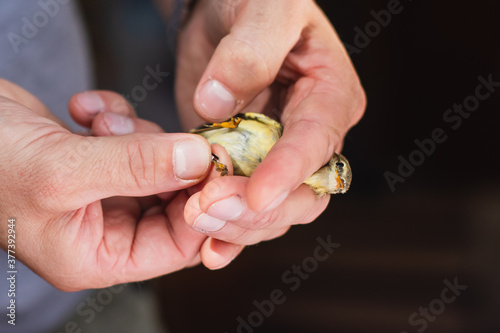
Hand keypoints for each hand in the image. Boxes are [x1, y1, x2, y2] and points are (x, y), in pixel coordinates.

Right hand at [69, 90, 244, 269]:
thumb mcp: (62, 172)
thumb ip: (137, 166)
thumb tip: (200, 160)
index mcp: (96, 257)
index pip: (178, 245)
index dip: (203, 205)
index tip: (217, 161)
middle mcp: (103, 229)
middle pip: (172, 202)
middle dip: (175, 164)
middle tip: (186, 135)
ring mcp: (99, 191)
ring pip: (154, 164)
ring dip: (138, 133)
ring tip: (101, 122)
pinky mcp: (92, 157)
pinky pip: (128, 138)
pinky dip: (115, 116)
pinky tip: (87, 108)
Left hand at [176, 0, 365, 212]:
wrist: (224, 14)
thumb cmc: (255, 1)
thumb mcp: (263, 7)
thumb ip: (249, 51)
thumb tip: (218, 104)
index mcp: (331, 94)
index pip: (317, 140)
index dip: (289, 171)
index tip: (256, 194)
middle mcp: (313, 135)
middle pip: (303, 192)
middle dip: (257, 208)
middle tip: (208, 208)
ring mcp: (281, 157)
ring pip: (275, 211)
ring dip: (238, 224)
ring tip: (195, 219)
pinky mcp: (250, 168)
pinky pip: (247, 210)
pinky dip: (230, 233)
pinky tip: (210, 250)